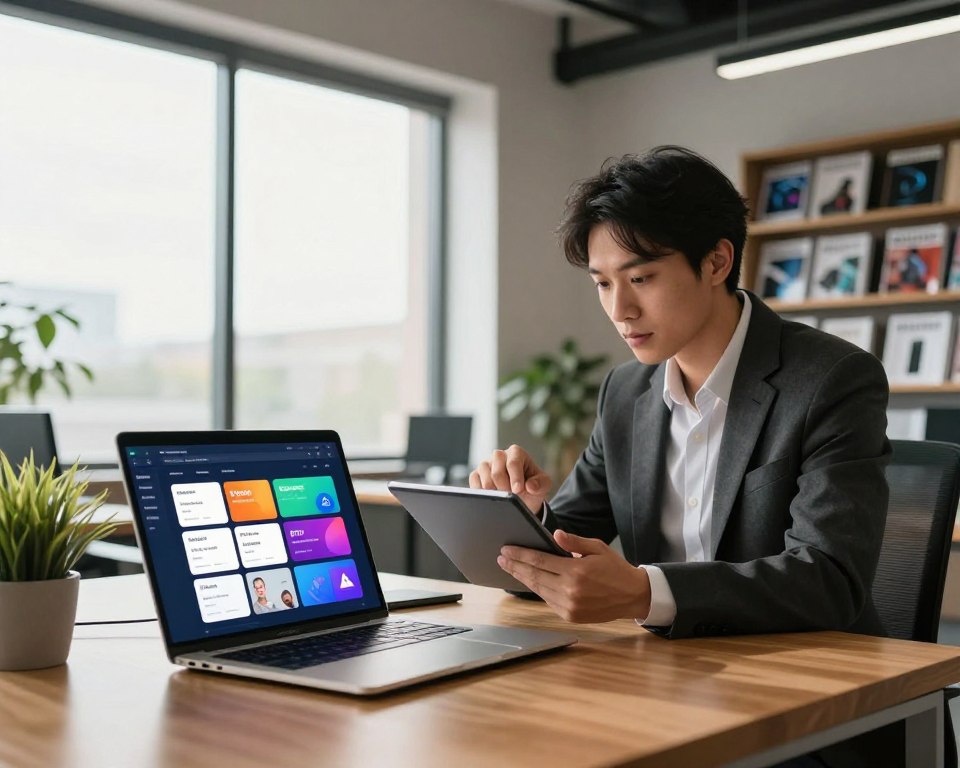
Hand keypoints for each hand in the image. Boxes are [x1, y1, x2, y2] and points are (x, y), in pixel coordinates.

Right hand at [469, 444, 551, 515]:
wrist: (523, 496)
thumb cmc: (533, 486)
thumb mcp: (544, 485)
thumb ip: (541, 484)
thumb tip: (530, 486)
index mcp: (516, 453)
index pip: (513, 463)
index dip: (515, 478)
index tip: (518, 490)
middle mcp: (499, 455)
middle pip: (497, 471)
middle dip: (505, 488)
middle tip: (512, 497)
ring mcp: (486, 464)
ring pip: (484, 477)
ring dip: (494, 492)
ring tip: (503, 498)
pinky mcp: (477, 474)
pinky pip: (474, 481)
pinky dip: (482, 492)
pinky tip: (492, 497)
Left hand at [498, 530, 651, 622]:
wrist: (633, 596)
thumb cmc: (615, 568)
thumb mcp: (597, 548)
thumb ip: (574, 542)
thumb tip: (555, 535)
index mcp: (576, 571)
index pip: (540, 560)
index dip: (520, 555)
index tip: (506, 550)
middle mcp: (570, 590)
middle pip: (534, 576)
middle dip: (515, 566)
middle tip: (501, 558)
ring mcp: (569, 606)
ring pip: (538, 589)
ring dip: (522, 578)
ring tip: (510, 568)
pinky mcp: (570, 615)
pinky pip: (548, 600)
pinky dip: (537, 589)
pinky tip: (529, 580)